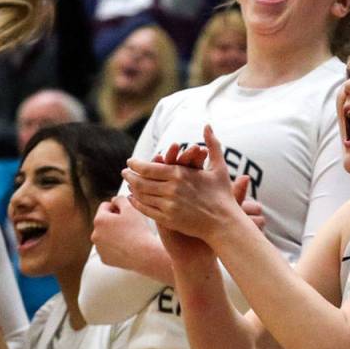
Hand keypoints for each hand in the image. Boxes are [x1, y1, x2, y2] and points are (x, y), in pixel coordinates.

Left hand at [91, 195, 160, 270]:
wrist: (145, 254)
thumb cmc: (139, 230)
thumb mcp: (131, 208)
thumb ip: (120, 199)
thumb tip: (114, 200)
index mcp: (99, 220)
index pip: (105, 206)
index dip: (118, 207)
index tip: (128, 214)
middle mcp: (95, 234)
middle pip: (104, 222)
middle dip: (114, 222)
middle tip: (130, 226)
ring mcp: (99, 248)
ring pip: (106, 236)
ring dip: (114, 234)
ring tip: (130, 237)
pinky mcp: (104, 259)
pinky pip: (109, 249)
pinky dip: (116, 247)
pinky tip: (127, 247)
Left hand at [124, 125, 244, 243]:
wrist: (225, 223)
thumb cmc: (223, 195)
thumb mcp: (219, 167)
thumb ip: (212, 145)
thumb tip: (208, 125)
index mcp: (180, 174)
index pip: (148, 167)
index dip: (136, 165)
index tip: (130, 162)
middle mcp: (172, 189)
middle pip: (141, 181)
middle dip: (130, 176)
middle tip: (125, 172)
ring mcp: (168, 205)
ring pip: (141, 195)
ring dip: (132, 188)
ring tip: (129, 184)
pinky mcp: (168, 220)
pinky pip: (145, 209)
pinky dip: (136, 203)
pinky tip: (134, 199)